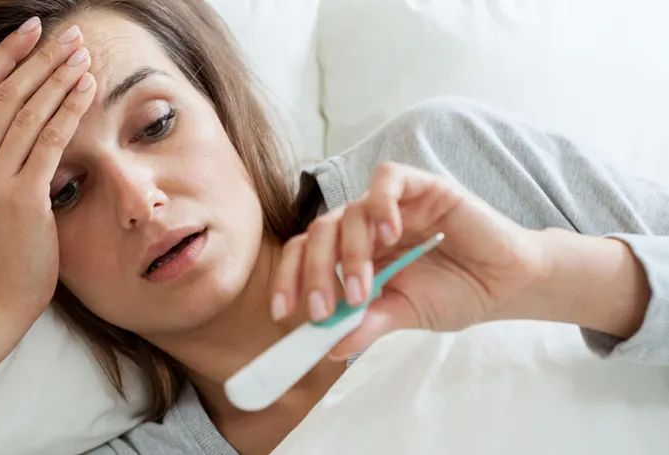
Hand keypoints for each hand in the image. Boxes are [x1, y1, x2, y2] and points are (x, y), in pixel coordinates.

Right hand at [0, 17, 95, 309]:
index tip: (31, 30)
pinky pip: (49, 142)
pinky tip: (88, 90)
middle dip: (41, 58)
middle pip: (6, 92)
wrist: (1, 289)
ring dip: (59, 78)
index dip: (6, 54)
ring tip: (83, 54)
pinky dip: (69, 111)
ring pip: (28, 112)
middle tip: (71, 35)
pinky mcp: (24, 197)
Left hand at [271, 162, 547, 358]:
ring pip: (349, 211)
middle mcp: (366, 226)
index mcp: (354, 254)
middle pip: (321, 232)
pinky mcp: (423, 186)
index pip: (307, 255)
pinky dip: (381, 204)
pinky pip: (388, 180)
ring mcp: (393, 205)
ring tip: (365, 290)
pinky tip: (391, 235)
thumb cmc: (456, 294)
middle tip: (323, 310)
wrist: (508, 284)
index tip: (283, 313)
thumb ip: (369, 324)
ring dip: (350, 254)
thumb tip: (330, 347)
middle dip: (315, 273)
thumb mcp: (405, 314)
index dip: (289, 278)